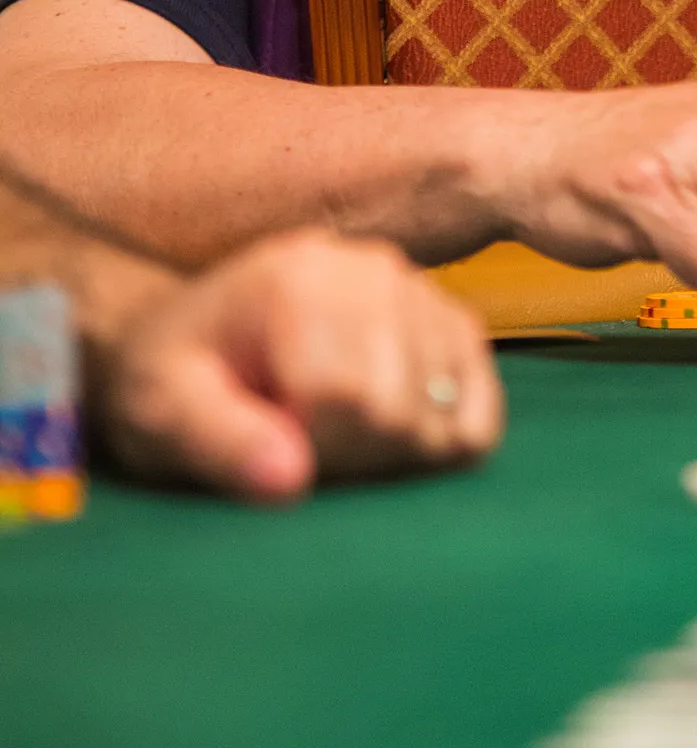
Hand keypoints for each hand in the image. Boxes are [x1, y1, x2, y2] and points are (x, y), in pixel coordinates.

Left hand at [98, 232, 503, 501]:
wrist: (201, 337)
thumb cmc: (173, 379)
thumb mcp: (162, 412)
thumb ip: (220, 442)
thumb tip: (290, 478)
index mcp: (297, 281)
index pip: (351, 399)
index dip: (312, 451)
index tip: (271, 444)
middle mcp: (372, 269)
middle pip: (401, 409)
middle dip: (352, 455)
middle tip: (299, 440)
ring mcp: (419, 288)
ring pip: (445, 414)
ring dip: (394, 449)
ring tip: (336, 429)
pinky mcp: (451, 317)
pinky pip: (483, 406)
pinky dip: (445, 436)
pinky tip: (388, 427)